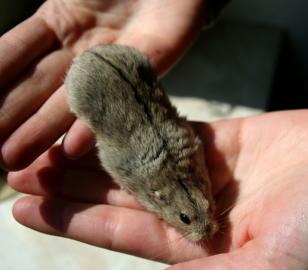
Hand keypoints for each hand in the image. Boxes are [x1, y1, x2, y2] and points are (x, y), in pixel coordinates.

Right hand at [0, 0, 206, 169]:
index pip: (13, 57)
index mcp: (57, 23)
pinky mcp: (144, 69)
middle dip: (12, 118)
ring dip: (43, 130)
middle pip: (37, 87)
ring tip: (16, 158)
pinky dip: (95, 123)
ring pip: (69, 100)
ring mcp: (110, 63)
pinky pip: (117, 99)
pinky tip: (73, 147)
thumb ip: (39, 25)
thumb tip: (4, 55)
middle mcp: (79, 49)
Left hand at [8, 109, 307, 268]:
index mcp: (198, 248)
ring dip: (95, 152)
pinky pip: (172, 128)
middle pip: (120, 193)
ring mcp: (207, 171)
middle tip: (22, 170)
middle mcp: (195, 209)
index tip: (26, 206)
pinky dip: (140, 123)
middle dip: (71, 183)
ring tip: (50, 144)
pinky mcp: (224, 140)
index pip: (119, 231)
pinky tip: (106, 118)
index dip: (72, 218)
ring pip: (139, 159)